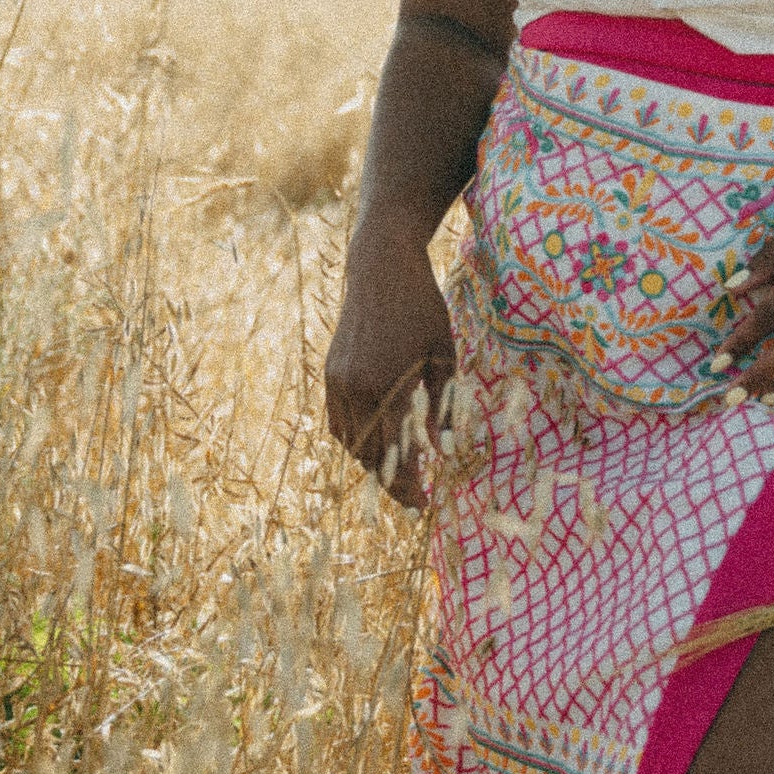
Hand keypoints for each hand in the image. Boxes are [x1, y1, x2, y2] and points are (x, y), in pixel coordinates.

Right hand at [325, 216, 456, 508]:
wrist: (380, 268)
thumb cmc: (422, 308)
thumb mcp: (444, 355)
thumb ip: (441, 406)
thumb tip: (441, 451)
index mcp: (386, 387)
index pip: (392, 454)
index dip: (406, 486)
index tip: (421, 505)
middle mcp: (354, 389)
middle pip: (367, 454)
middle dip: (390, 480)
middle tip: (413, 496)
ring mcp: (337, 381)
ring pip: (349, 441)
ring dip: (372, 461)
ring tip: (398, 472)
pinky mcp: (330, 373)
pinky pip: (338, 421)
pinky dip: (355, 438)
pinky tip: (376, 441)